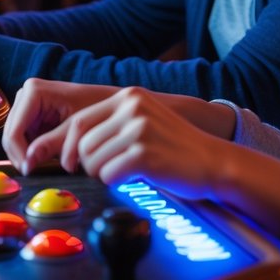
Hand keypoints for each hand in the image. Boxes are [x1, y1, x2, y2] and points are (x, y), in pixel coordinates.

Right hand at [3, 78, 122, 170]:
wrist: (108, 102)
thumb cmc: (98, 110)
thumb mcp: (75, 130)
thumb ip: (49, 146)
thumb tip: (26, 165)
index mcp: (34, 91)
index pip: (14, 131)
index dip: (19, 154)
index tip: (31, 171)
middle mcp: (25, 93)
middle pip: (10, 135)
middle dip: (21, 156)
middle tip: (35, 172)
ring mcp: (26, 103)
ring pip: (13, 139)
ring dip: (25, 154)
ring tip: (43, 165)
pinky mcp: (29, 114)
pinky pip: (21, 138)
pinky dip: (30, 150)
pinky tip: (45, 156)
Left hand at [20, 86, 232, 200]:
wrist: (214, 161)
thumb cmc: (175, 148)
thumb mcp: (143, 122)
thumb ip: (111, 125)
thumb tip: (69, 145)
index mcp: (129, 96)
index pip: (78, 121)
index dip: (65, 146)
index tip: (67, 163)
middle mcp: (132, 107)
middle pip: (82, 143)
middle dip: (85, 164)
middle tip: (103, 172)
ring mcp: (139, 128)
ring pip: (92, 161)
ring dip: (103, 174)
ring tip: (126, 172)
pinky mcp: (144, 153)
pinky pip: (109, 175)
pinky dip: (117, 182)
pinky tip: (137, 177)